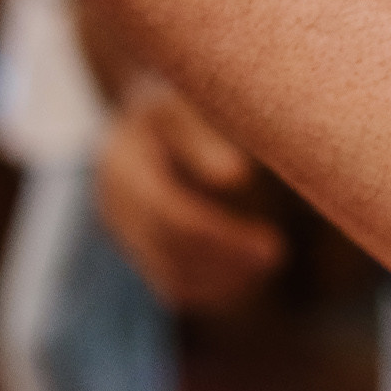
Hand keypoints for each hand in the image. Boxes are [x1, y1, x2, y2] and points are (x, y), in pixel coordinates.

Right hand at [94, 81, 285, 310]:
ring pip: (171, 277)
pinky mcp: (137, 244)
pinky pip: (173, 284)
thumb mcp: (186, 105)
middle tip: (277, 253)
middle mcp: (113, 200)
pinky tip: (247, 272)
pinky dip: (212, 287)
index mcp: (122, 161)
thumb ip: (204, 137)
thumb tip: (234, 175)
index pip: (169, 214)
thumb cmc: (181, 102)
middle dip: (227, 258)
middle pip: (170, 250)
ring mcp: (122, 227)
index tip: (272, 242)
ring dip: (224, 278)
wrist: (151, 115)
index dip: (221, 234)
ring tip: (268, 260)